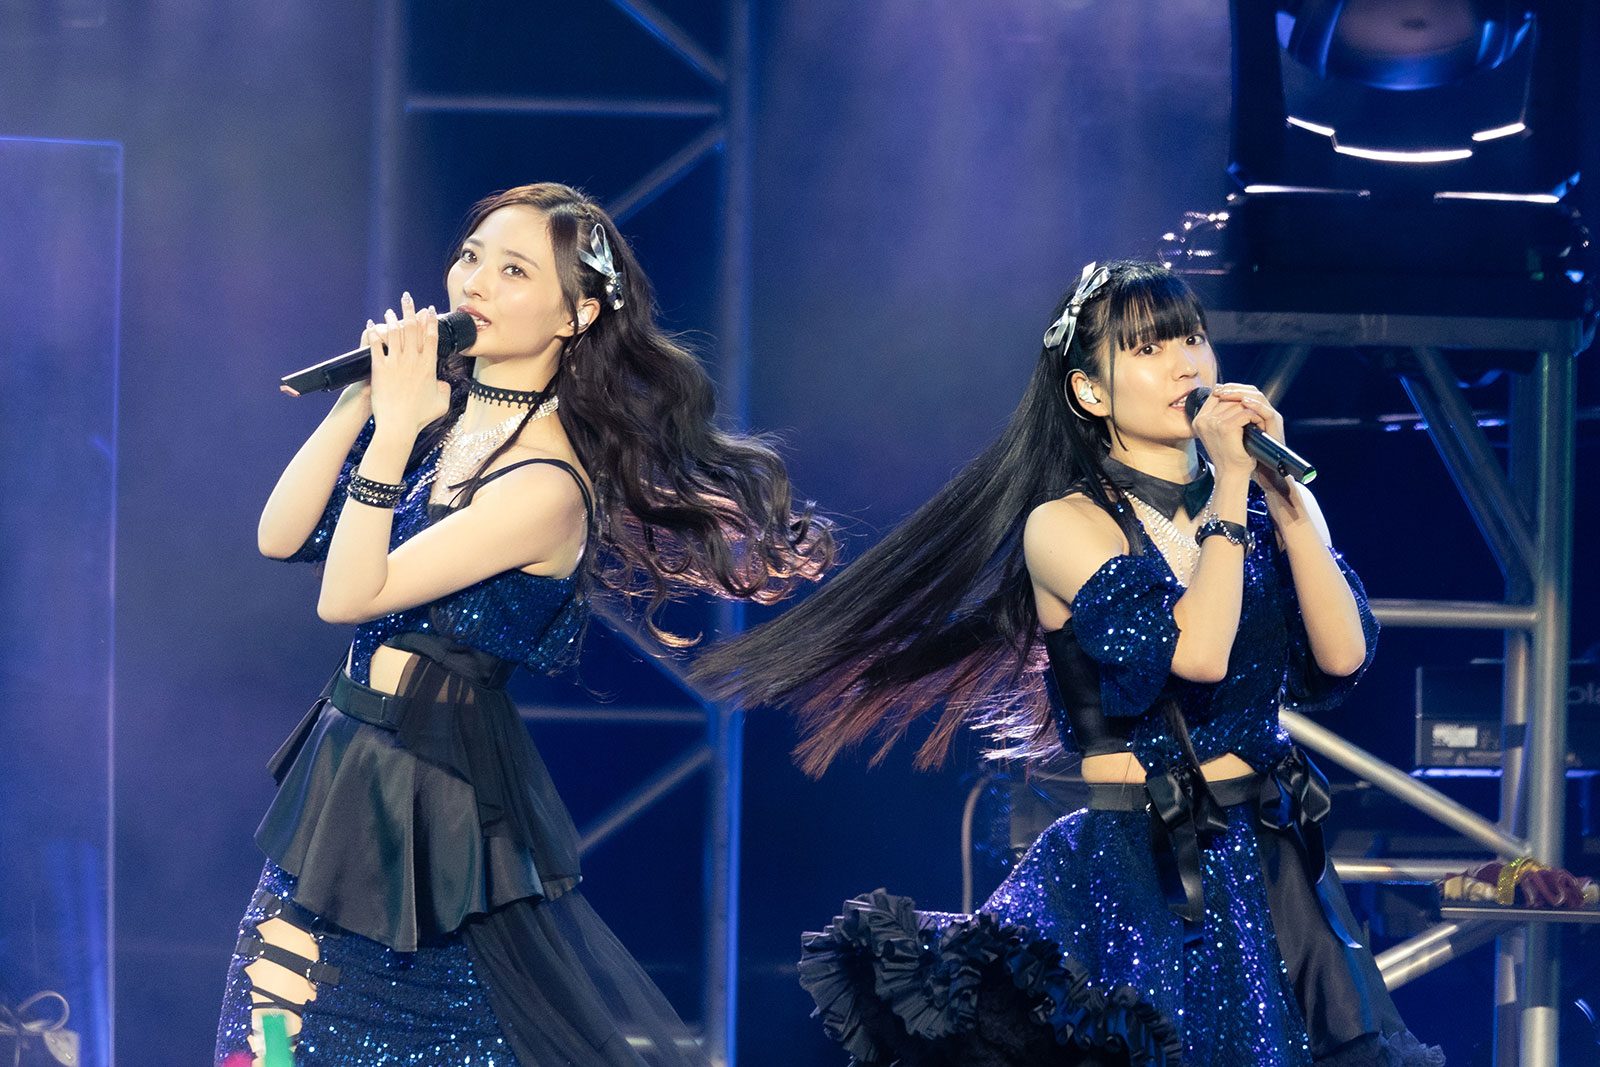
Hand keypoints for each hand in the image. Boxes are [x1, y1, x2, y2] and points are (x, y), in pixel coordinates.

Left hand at [364, 292, 449, 437]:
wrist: (398, 425)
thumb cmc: (420, 417)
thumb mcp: (441, 404)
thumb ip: (444, 389)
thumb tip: (442, 383)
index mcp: (428, 367)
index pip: (430, 338)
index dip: (430, 321)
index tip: (429, 310)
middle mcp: (412, 361)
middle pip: (412, 329)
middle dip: (410, 311)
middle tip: (408, 299)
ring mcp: (395, 363)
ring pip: (394, 334)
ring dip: (392, 320)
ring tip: (391, 311)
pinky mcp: (380, 368)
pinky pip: (376, 346)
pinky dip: (374, 334)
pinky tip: (372, 325)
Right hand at [1190, 382, 1266, 479]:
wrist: (1232, 474)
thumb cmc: (1229, 454)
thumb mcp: (1218, 431)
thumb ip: (1219, 414)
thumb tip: (1228, 392)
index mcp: (1198, 420)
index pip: (1216, 394)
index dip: (1232, 395)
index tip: (1244, 403)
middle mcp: (1202, 420)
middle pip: (1228, 397)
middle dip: (1244, 404)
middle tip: (1254, 415)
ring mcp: (1212, 423)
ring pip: (1238, 404)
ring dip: (1252, 410)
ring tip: (1258, 420)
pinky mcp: (1225, 427)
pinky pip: (1245, 413)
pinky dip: (1255, 417)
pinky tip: (1258, 425)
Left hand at [1209, 384, 1299, 502]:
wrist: (1260, 471)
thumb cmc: (1243, 455)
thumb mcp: (1230, 435)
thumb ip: (1224, 421)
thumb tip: (1207, 411)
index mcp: (1254, 412)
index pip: (1244, 391)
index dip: (1231, 388)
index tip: (1216, 390)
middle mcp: (1264, 412)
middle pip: (1250, 391)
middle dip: (1234, 389)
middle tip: (1220, 390)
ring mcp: (1271, 417)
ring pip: (1258, 397)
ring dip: (1242, 394)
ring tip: (1228, 394)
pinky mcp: (1276, 425)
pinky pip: (1266, 411)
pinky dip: (1255, 406)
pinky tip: (1244, 404)